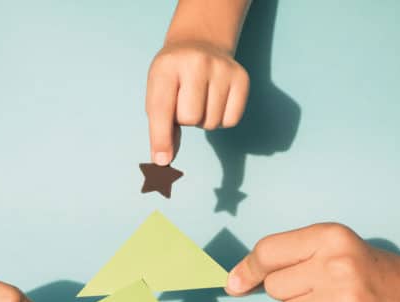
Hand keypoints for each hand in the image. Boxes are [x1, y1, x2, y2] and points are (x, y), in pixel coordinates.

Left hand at [146, 40, 248, 164]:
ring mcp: (222, 68)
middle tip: (185, 102)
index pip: (162, 109)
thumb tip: (164, 160)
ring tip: (200, 99)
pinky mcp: (242, 78)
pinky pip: (231, 121)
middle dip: (185, 120)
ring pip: (211, 123)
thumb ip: (159, 126)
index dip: (161, 137)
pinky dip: (222, 119)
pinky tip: (216, 101)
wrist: (200, 43)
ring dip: (204, 120)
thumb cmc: (174, 76)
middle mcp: (196, 63)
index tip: (163, 160)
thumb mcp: (158, 91)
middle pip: (190, 119)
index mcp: (166, 66)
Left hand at [226, 223, 399, 301]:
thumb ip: (290, 259)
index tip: (235, 284)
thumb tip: (233, 282)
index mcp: (331, 236)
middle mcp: (337, 264)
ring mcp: (345, 300)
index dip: (247, 269)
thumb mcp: (339, 250)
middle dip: (290, 297)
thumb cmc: (376, 277)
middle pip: (274, 289)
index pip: (268, 251)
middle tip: (323, 295)